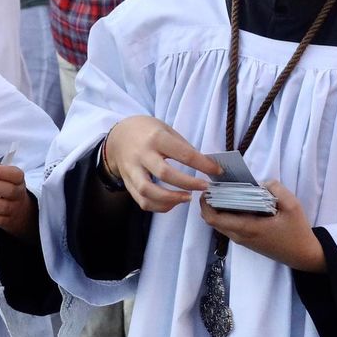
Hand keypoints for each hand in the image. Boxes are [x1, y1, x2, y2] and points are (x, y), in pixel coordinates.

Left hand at [0, 154, 35, 238]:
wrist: (19, 212)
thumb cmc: (5, 189)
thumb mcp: (2, 177)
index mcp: (18, 181)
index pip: (17, 175)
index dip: (5, 172)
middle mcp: (18, 195)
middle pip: (9, 191)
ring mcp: (14, 210)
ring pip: (2, 207)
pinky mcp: (7, 222)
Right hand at [103, 115, 221, 212]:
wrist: (119, 136)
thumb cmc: (148, 132)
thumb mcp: (167, 130)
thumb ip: (183, 147)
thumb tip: (207, 165)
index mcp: (156, 138)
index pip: (183, 154)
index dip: (203, 164)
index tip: (217, 171)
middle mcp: (142, 154)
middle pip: (164, 173)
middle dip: (188, 183)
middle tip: (204, 187)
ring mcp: (132, 170)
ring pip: (148, 191)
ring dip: (170, 199)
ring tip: (188, 198)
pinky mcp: (128, 183)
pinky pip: (142, 201)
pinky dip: (159, 206)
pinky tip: (172, 203)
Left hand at [199, 180, 324, 271]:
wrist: (302, 255)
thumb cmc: (297, 231)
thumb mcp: (292, 205)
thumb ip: (276, 189)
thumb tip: (260, 183)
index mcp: (248, 227)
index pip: (214, 218)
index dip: (205, 204)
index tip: (208, 189)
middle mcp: (240, 236)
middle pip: (212, 221)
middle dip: (209, 204)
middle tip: (216, 187)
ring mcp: (243, 240)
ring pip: (220, 224)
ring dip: (218, 209)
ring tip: (226, 192)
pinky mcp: (247, 241)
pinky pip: (229, 227)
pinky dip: (227, 214)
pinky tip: (238, 202)